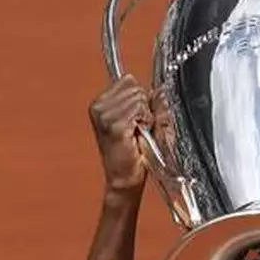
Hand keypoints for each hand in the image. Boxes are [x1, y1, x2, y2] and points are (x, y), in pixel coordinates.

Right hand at [89, 75, 153, 194]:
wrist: (126, 179)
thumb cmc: (135, 155)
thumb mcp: (147, 122)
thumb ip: (154, 104)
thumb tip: (161, 90)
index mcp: (101, 103)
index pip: (128, 80)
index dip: (140, 99)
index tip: (136, 119)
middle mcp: (98, 106)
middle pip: (134, 87)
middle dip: (143, 108)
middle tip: (138, 129)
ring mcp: (105, 115)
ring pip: (138, 97)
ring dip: (145, 116)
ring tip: (137, 133)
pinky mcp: (114, 125)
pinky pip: (140, 109)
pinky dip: (145, 122)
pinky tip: (138, 136)